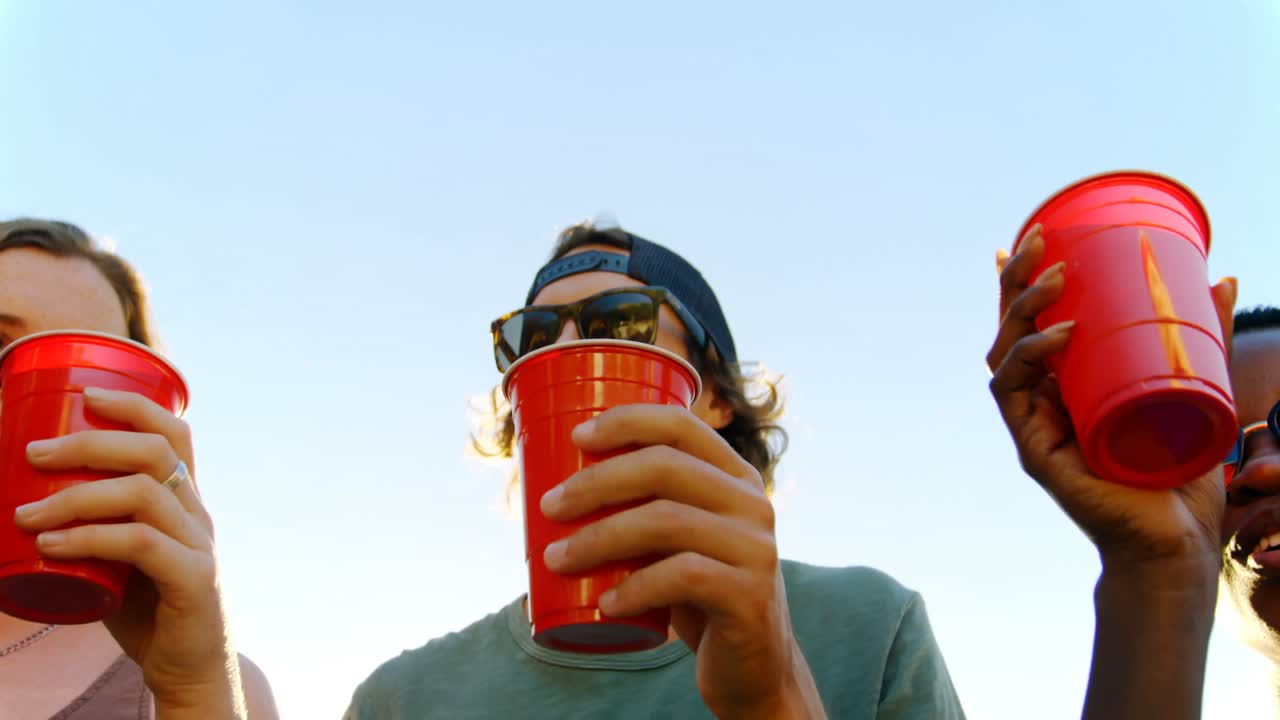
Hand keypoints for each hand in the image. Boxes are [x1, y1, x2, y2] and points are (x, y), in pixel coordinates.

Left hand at [13, 387, 244, 718]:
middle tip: (33, 454)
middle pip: (156, 452)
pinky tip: (53, 546)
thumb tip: (18, 500)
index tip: (88, 397)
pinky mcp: (194, 581)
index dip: (135, 406)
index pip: (175, 434)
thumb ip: (90, 526)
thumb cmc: (146, 610)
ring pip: (144, 493)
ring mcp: (200, 546)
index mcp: (185, 501)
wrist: (189, 670)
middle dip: (90, 442)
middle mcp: (198, 515)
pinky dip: (92, 538)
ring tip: (26, 514)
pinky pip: (142, 544)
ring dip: (77, 495)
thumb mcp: (118, 557)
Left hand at [540, 405, 824, 719]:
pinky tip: (606, 602)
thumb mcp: (680, 542)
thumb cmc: (698, 599)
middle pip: (665, 468)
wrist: (753, 669)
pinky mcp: (750, 594)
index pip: (682, 426)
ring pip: (667, 521)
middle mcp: (752, 503)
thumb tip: (556, 488)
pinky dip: (635, 587)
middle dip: (596, 482)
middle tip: (549, 506)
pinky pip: (683, 576)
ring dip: (599, 538)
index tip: (577, 437)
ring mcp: (756, 548)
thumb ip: (647, 509)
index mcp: (735, 477)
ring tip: (556, 558)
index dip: (627, 421)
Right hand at [986, 223, 1236, 575]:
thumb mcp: (1198, 388)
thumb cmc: (1180, 474)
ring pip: (1004, 356)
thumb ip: (1205, 338)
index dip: (1026, 284)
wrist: (1174, 543)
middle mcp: (1041, 404)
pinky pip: (1014, 395)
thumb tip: (1223, 275)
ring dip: (1022, 312)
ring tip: (1056, 277)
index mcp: (1066, 389)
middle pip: (1010, 333)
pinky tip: (1058, 335)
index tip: (1036, 238)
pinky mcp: (1035, 450)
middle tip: (1040, 240)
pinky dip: (1032, 360)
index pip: (1032, 328)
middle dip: (1018, 282)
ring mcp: (1033, 427)